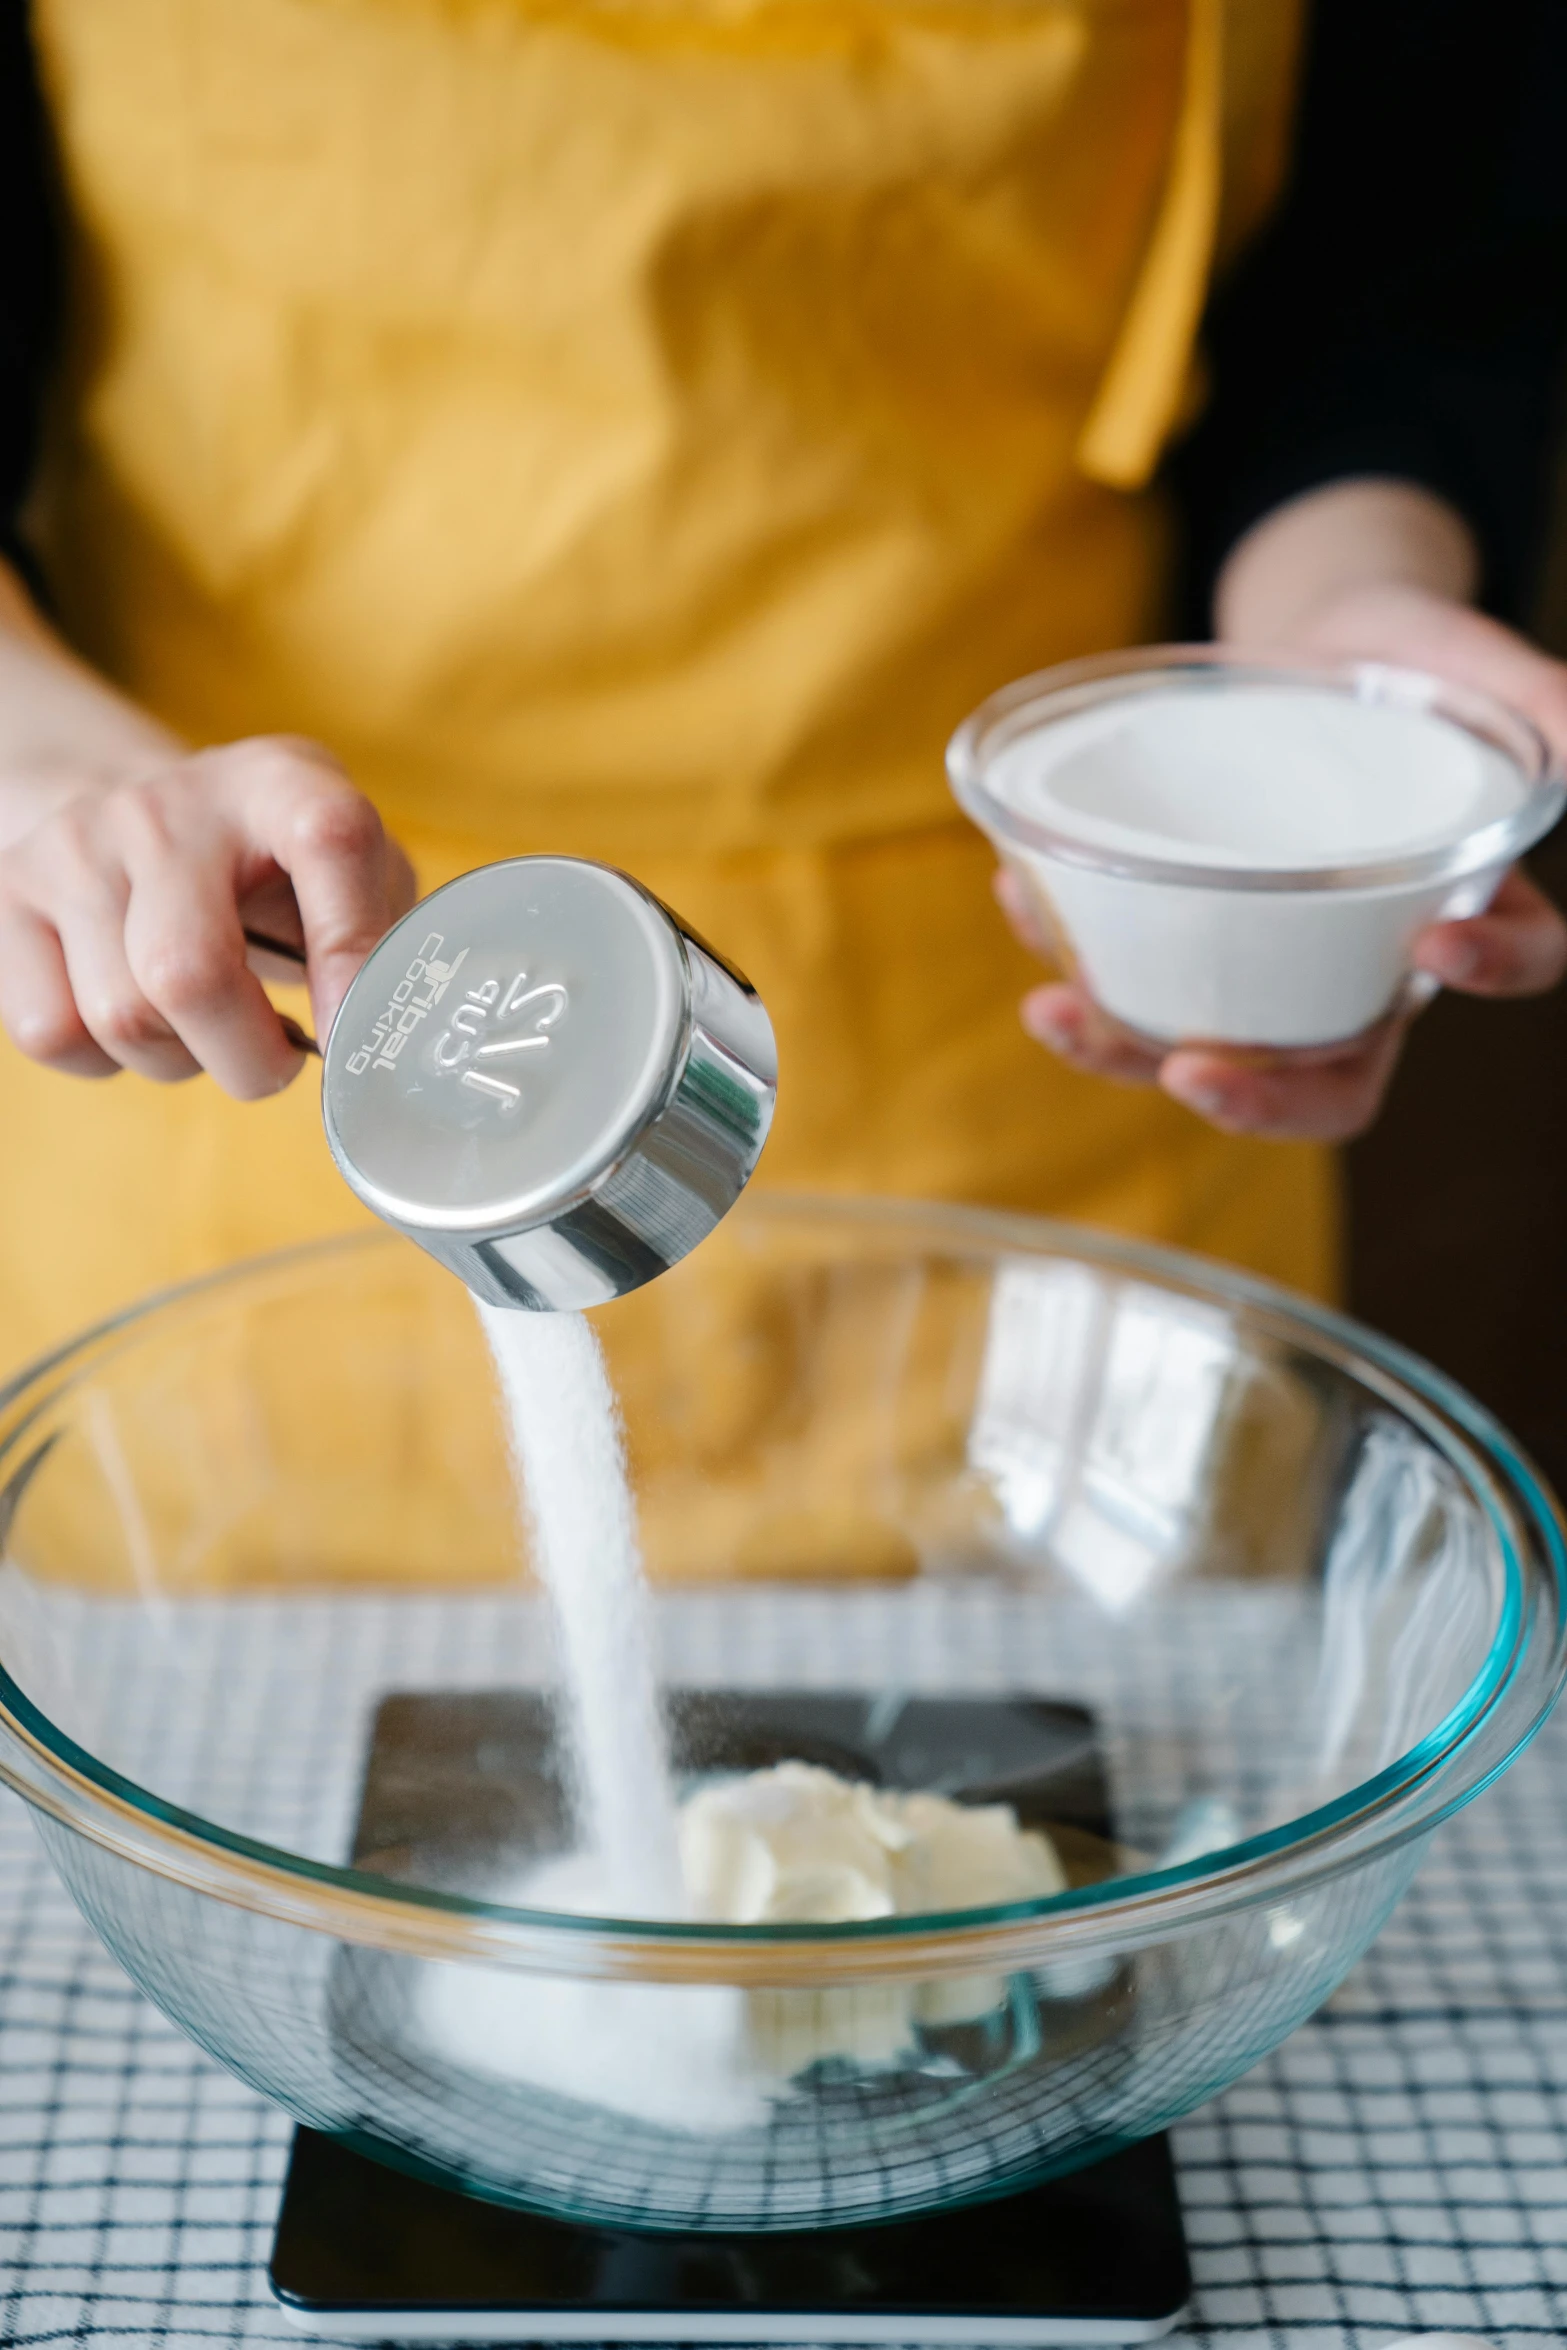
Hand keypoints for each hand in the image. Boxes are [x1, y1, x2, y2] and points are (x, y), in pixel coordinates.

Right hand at [0, 736, 416, 1096]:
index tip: (356, 1034)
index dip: (352, 952)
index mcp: (281, 782)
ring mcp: (75, 847)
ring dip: (179, 1061)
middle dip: (247, 1058)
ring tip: (204, 1028)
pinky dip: (108, 1061)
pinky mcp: (10, 898)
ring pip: (122, 1019)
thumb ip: (389, 942)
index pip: (330, 841)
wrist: (143, 814)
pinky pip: (55, 1033)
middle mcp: (168, 805)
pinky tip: (142, 1020)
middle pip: (188, 973)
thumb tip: (388, 1043)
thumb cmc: (271, 869)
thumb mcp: (350, 871)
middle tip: (274, 1061)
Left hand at [1007, 485, 1566, 1141]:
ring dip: (1123, 1050)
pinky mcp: (1189, 932)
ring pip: (1211, 1049)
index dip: (1485, 974)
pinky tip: (1020, 896)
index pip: (1513, 964)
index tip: (1437, 944)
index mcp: (1465, 899)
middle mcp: (1367, 963)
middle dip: (1261, 1098)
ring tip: (1054, 1008)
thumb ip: (1530, 691)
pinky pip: (1131, 970)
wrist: (1313, 641)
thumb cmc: (1405, 660)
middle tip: (1192, 1072)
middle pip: (1333, 1078)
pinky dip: (1066, 947)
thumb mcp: (1467, 656)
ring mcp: (1271, 962)